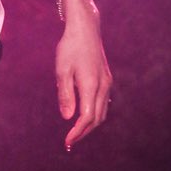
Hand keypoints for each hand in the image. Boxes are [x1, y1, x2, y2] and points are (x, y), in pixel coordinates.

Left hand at [55, 0, 111, 150]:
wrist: (85, 28)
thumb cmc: (70, 47)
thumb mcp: (62, 69)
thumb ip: (65, 94)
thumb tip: (68, 118)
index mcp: (91, 85)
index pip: (87, 117)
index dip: (78, 132)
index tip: (67, 141)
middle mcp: (103, 86)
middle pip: (97, 118)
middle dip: (84, 132)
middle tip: (70, 141)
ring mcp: (107, 82)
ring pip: (102, 112)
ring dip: (90, 124)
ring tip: (76, 132)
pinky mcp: (106, 78)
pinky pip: (103, 103)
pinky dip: (95, 113)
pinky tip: (84, 115)